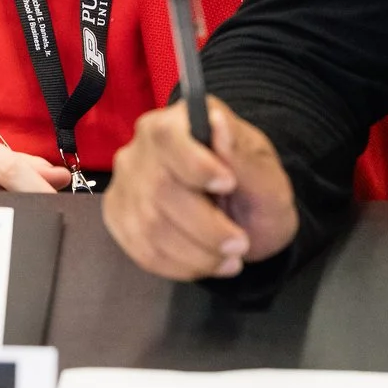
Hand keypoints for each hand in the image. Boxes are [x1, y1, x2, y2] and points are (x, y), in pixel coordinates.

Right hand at [104, 98, 298, 280]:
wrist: (243, 221)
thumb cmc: (255, 191)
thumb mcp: (267, 176)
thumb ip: (243, 156)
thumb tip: (218, 122)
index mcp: (181, 121)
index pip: (167, 136)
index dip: (194, 164)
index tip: (228, 185)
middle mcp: (144, 146)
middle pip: (158, 189)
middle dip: (205, 227)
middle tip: (240, 244)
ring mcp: (127, 181)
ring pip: (149, 225)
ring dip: (195, 253)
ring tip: (228, 259)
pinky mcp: (119, 215)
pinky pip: (140, 248)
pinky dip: (177, 266)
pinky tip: (203, 263)